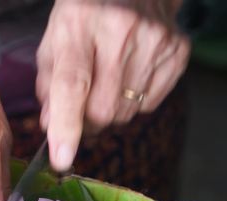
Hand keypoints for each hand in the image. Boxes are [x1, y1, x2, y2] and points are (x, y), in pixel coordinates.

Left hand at [36, 0, 190, 170]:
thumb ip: (49, 85)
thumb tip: (52, 128)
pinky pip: (150, 105)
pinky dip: (133, 104)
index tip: (62, 159)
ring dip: (109, 114)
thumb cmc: (86, 13)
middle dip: (87, 124)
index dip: (67, 127)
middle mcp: (121, 32)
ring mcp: (154, 41)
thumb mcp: (56, 39)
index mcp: (81, 24)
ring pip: (126, 113)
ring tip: (105, 86)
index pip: (73, 85)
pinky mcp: (178, 51)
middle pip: (102, 110)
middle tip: (81, 112)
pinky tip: (128, 77)